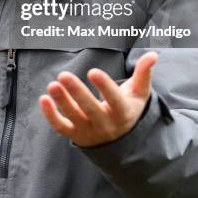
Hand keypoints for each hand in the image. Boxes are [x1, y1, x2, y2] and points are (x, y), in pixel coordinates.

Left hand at [39, 51, 157, 146]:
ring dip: (62, 102)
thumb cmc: (129, 109)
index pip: (114, 100)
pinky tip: (43, 99)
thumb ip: (144, 73)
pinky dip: (51, 116)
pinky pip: (61, 128)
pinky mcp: (75, 135)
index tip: (93, 71)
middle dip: (77, 92)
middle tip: (64, 74)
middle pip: (90, 109)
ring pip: (73, 117)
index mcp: (122, 112)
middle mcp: (106, 124)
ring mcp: (89, 131)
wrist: (122, 143)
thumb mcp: (139, 93)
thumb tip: (153, 54)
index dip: (104, 86)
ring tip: (52, 84)